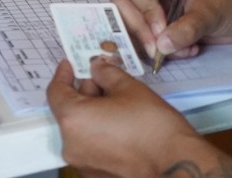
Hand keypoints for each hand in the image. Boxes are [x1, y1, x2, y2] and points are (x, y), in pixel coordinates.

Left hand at [46, 59, 199, 177]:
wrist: (176, 165)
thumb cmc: (153, 127)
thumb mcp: (129, 88)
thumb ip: (106, 73)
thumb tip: (96, 67)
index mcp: (73, 119)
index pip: (56, 91)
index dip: (63, 74)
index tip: (70, 64)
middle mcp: (71, 144)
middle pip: (70, 110)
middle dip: (85, 92)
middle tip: (104, 78)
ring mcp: (83, 163)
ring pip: (81, 129)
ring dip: (93, 112)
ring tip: (117, 100)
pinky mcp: (96, 174)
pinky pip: (91, 146)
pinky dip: (99, 132)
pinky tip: (120, 123)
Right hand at [112, 0, 231, 59]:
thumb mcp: (212, 13)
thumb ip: (187, 28)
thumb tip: (162, 46)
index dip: (144, 11)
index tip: (161, 31)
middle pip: (126, 6)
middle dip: (142, 31)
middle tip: (159, 51)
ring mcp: (156, 5)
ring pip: (132, 26)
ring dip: (152, 44)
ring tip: (183, 50)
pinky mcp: (161, 24)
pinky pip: (147, 39)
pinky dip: (162, 50)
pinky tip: (186, 51)